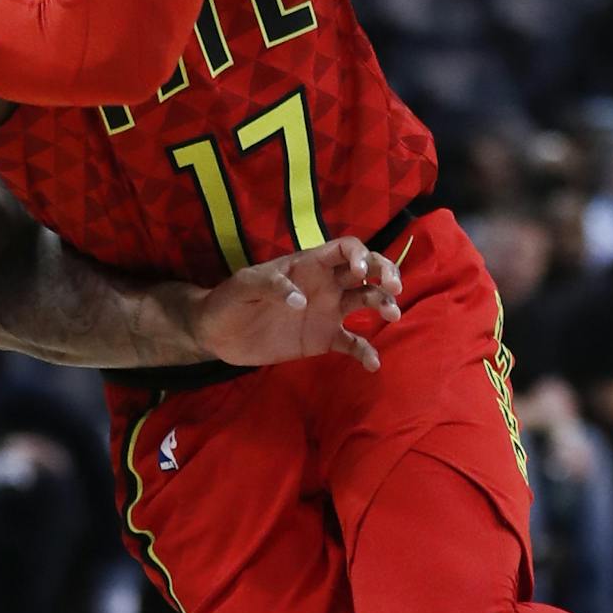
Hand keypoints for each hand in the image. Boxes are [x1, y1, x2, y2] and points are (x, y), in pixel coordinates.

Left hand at [196, 237, 401, 371]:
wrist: (219, 333)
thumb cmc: (229, 299)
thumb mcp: (244, 285)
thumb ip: (271, 285)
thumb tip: (301, 300)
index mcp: (307, 265)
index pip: (344, 249)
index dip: (359, 254)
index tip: (361, 271)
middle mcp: (324, 284)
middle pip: (365, 270)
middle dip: (386, 273)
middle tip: (393, 288)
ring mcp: (327, 311)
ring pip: (366, 301)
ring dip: (383, 304)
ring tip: (392, 315)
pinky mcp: (323, 339)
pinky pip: (353, 343)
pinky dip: (366, 352)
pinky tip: (372, 363)